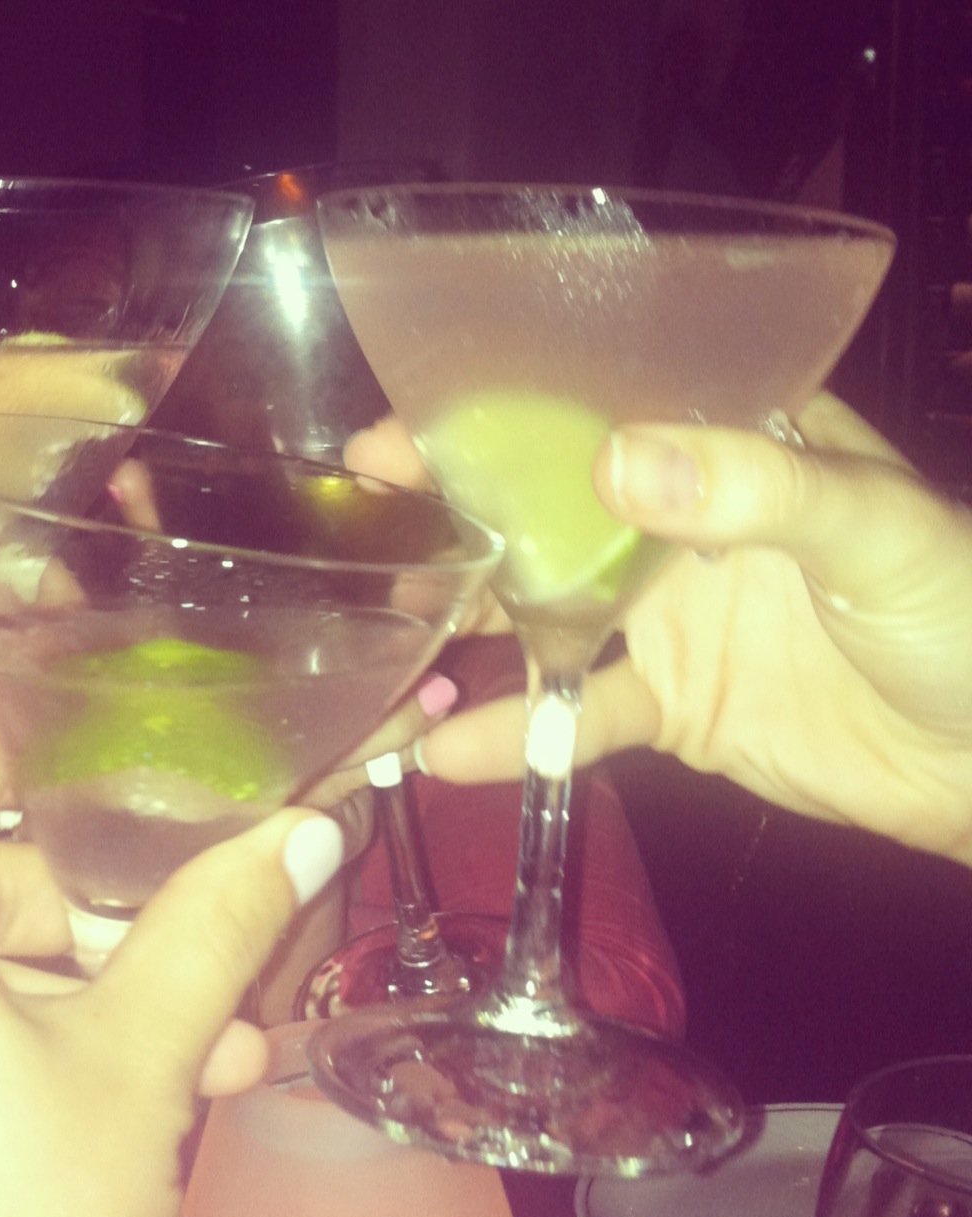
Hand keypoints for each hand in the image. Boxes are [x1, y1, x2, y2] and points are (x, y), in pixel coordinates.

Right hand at [405, 394, 971, 865]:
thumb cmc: (961, 616)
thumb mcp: (874, 531)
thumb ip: (760, 490)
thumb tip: (619, 465)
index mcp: (731, 448)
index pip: (596, 410)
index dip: (496, 414)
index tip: (403, 431)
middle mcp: (679, 522)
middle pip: (544, 511)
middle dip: (451, 517)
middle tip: (358, 528)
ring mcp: (663, 618)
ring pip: (539, 613)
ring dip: (464, 628)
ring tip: (381, 640)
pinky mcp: (664, 705)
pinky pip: (576, 715)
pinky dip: (517, 735)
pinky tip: (449, 754)